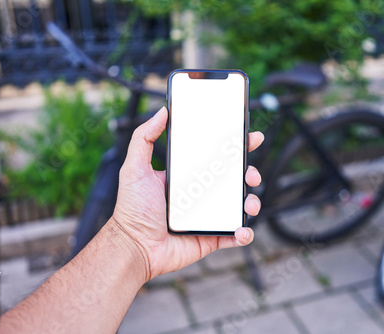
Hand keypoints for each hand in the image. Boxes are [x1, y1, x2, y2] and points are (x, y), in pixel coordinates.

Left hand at [109, 107, 263, 281]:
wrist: (134, 246)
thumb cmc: (132, 210)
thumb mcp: (134, 168)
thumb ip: (143, 138)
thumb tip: (162, 112)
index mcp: (188, 176)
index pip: (216, 158)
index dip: (236, 148)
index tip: (251, 138)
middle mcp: (201, 194)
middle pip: (234, 180)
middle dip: (250, 174)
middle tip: (251, 174)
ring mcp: (208, 216)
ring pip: (239, 207)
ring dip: (251, 203)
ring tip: (248, 205)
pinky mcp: (211, 237)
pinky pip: (234, 235)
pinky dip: (244, 233)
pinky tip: (242, 230)